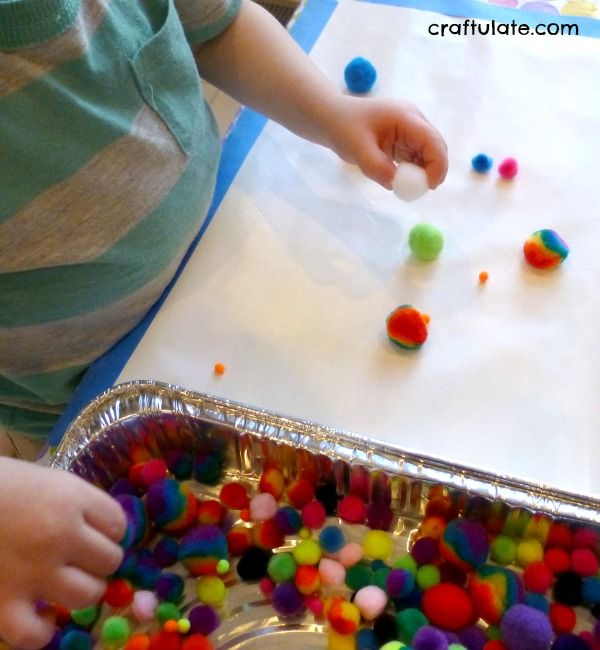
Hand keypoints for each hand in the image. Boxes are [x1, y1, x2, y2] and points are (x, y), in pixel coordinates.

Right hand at [0, 459, 125, 648]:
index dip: (109, 530)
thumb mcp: (48, 480)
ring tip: (63, 582)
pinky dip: (41, 631)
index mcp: (70, 499)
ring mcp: (32, 573)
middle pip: (110, 560)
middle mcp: (58, 536)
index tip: (94, 530)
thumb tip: (105, 532)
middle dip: (98, 559)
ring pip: (87, 595)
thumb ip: (77, 504)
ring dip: (81, 591)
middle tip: (79, 557)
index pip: (118, 524)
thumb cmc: (1, 485)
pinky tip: (40, 616)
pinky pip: (34, 634)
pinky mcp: (1, 603)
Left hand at [324, 95, 447, 190]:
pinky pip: (415, 158)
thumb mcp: (358, 150)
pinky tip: (400, 179)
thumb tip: (396, 184)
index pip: (432, 141)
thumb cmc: (344, 128)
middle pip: (436, 147)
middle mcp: (413, 121)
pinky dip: (412, 170)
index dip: (437, 164)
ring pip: (427, 154)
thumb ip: (377, 168)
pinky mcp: (404, 140)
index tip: (429, 186)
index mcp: (406, 117)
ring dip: (422, 171)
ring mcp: (410, 130)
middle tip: (422, 191)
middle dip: (434, 170)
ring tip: (406, 186)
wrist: (332, 118)